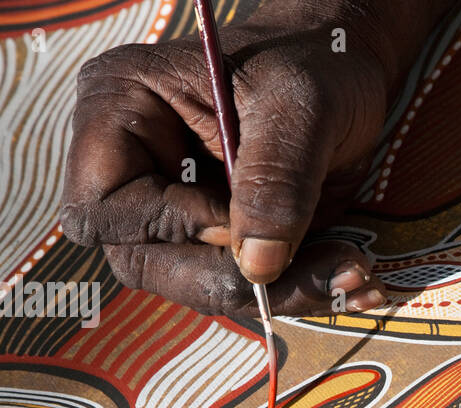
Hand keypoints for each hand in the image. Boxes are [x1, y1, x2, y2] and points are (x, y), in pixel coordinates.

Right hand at [59, 5, 435, 316]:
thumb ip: (275, 178)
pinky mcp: (222, 240)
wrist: (345, 67)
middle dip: (233, 279)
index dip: (171, 227)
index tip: (242, 220)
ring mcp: (177, 211)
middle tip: (325, 267)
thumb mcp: (299, 104)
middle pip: (146, 262)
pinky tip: (354, 280)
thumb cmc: (311, 62)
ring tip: (355, 272)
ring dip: (280, 293)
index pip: (104, 208)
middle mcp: (135, 169)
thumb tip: (258, 265)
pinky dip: (300, 289)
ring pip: (200, 285)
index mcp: (118, 112)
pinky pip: (245, 286)